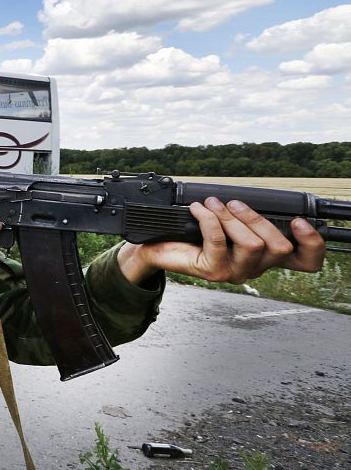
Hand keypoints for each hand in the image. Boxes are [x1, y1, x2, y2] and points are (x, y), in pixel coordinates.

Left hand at [118, 197, 325, 284]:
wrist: (159, 248)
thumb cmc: (193, 233)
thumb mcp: (226, 221)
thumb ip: (245, 214)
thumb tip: (252, 197)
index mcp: (265, 256)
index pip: (305, 261)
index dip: (311, 244)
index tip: (300, 220)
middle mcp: (255, 267)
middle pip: (279, 247)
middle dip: (257, 218)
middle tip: (234, 203)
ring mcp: (235, 272)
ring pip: (252, 245)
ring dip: (232, 218)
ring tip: (213, 204)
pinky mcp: (213, 271)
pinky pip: (219, 242)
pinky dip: (209, 219)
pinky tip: (198, 209)